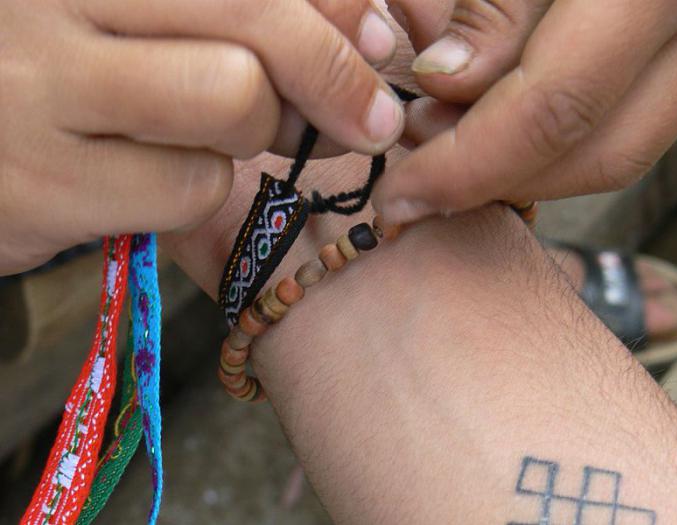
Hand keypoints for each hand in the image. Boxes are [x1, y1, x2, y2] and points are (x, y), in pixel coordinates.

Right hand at [0, 0, 403, 274]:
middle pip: (257, 16)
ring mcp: (38, 86)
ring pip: (230, 98)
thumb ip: (242, 14)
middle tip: (370, 119)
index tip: (379, 42)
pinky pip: (186, 186)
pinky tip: (155, 180)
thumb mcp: (146, 22)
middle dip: (334, 74)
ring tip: (220, 136)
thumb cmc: (67, 73)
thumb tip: (368, 30)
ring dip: (254, 132)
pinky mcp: (41, 184)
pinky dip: (199, 190)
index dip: (338, 6)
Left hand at [372, 0, 676, 223]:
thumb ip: (495, 0)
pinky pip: (632, 116)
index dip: (467, 168)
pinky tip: (497, 115)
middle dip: (497, 179)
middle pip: (600, 150)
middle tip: (418, 165)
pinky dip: (559, 137)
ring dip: (526, 166)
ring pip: (622, 145)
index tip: (399, 195)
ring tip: (449, 135)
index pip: (555, 107)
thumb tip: (446, 83)